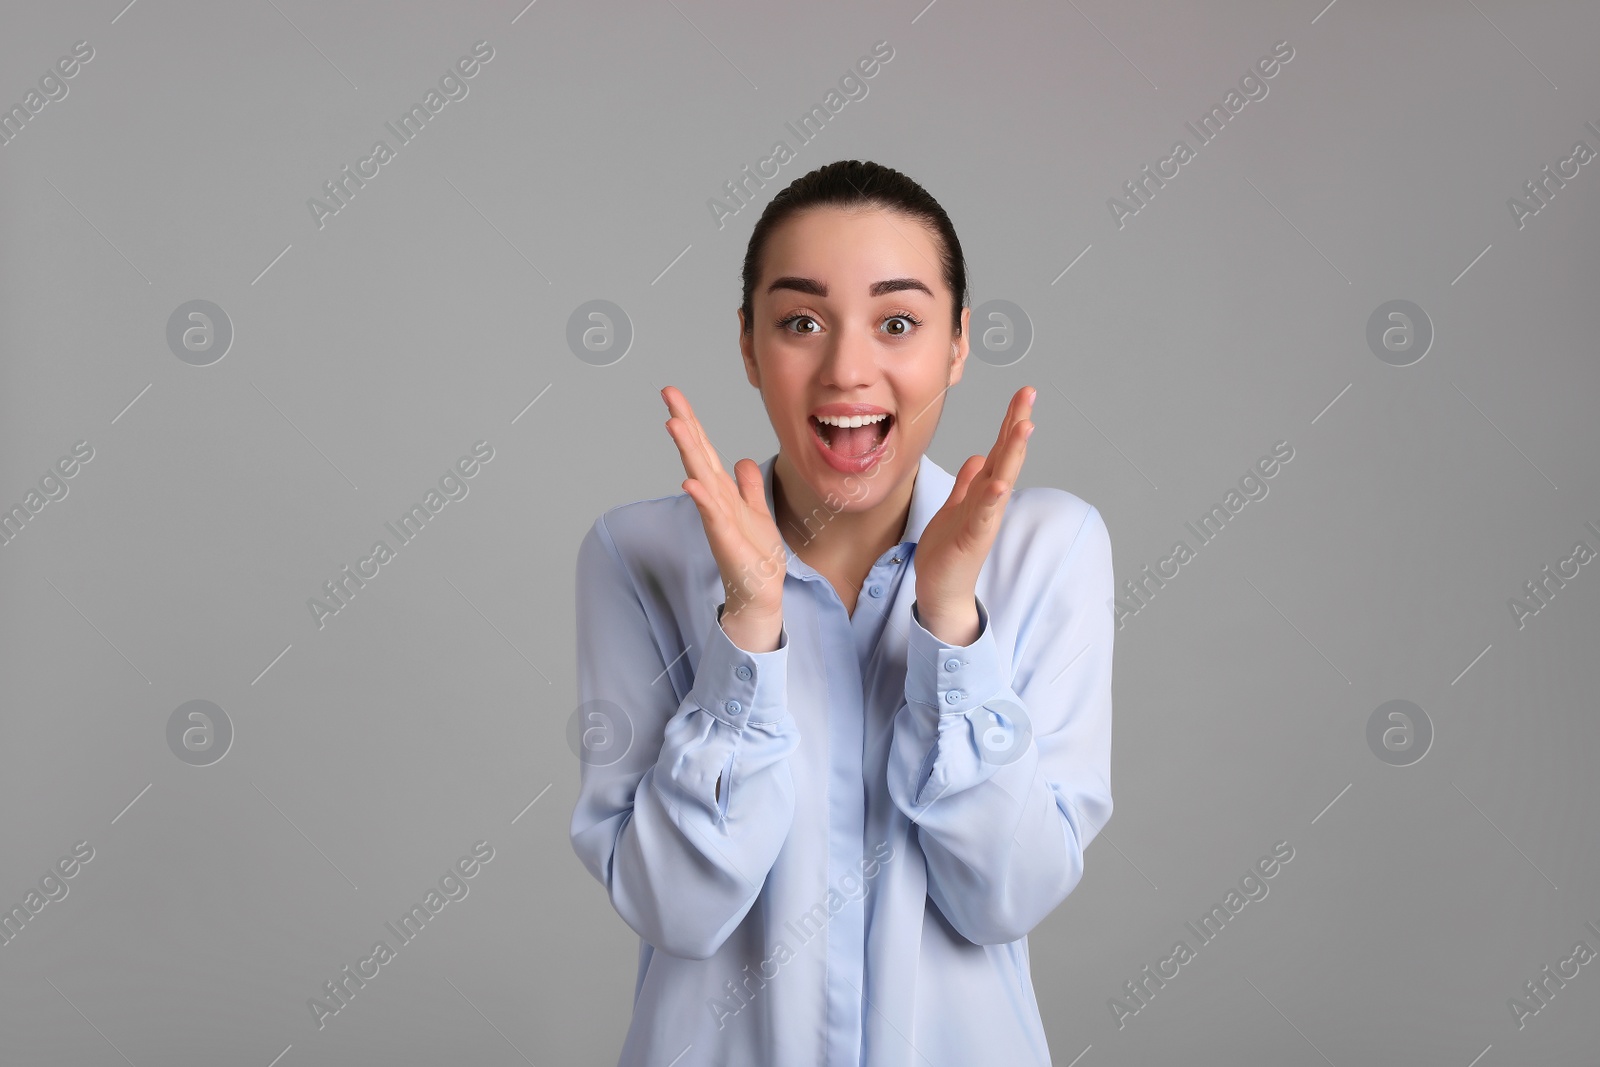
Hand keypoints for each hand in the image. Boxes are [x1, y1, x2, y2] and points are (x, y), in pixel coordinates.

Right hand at [661, 386, 786, 629]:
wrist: (759, 591)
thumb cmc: (754, 553)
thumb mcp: (756, 510)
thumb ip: (747, 485)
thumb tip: (740, 459)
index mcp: (723, 490)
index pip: (704, 448)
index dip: (691, 420)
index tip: (674, 393)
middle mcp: (715, 499)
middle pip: (697, 454)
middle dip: (684, 423)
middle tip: (668, 393)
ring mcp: (717, 518)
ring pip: (700, 476)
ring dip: (687, 451)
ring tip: (674, 423)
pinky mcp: (724, 538)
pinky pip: (712, 514)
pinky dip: (701, 498)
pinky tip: (689, 483)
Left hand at [914, 386, 1035, 637]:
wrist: (941, 590)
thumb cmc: (947, 551)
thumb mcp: (955, 507)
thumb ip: (967, 483)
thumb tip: (979, 457)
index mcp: (984, 491)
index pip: (1001, 449)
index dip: (1011, 422)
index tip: (1024, 394)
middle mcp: (989, 501)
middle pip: (1007, 456)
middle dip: (1018, 424)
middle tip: (1029, 395)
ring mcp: (984, 519)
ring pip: (1002, 479)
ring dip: (1014, 454)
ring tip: (1024, 426)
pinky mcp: (973, 538)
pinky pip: (985, 514)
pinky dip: (993, 498)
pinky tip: (1001, 482)